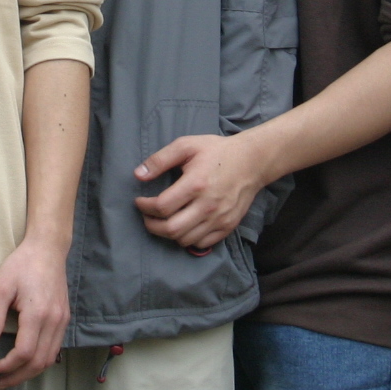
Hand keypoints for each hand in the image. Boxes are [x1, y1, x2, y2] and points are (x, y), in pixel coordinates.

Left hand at [0, 234, 69, 389]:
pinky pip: (55, 348)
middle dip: (18, 377)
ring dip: (30, 372)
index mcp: (38, 313)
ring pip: (49, 358)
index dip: (7, 366)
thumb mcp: (1, 286)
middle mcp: (54, 321)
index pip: (25, 352)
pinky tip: (26, 362)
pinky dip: (40, 361)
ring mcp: (62, 321)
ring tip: (11, 376)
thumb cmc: (22, 264)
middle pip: (39, 362)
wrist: (48, 248)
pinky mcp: (65, 318)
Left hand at [132, 132, 271, 252]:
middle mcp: (207, 205)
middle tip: (146, 216)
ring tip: (163, 221)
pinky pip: (202, 244)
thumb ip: (160, 159)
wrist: (252, 161)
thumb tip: (138, 175)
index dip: (144, 207)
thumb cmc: (217, 151)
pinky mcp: (228, 226)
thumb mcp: (186, 145)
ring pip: (185, 240)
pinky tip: (183, 226)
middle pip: (171, 229)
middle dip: (152, 225)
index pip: (162, 207)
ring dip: (168, 233)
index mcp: (195, 184)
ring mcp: (219, 218)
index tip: (139, 201)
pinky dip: (188, 239)